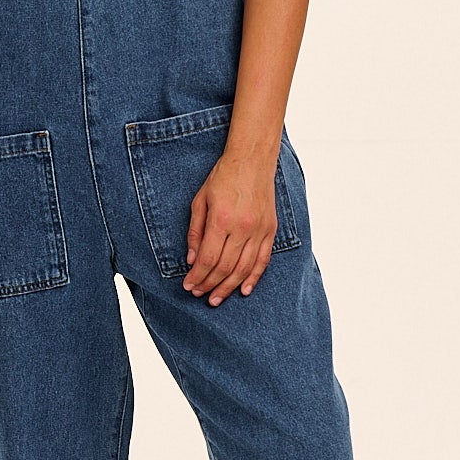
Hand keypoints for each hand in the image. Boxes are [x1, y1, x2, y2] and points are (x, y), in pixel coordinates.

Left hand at [182, 151, 278, 305]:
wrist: (252, 160)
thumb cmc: (222, 178)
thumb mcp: (200, 201)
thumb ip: (195, 232)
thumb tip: (192, 260)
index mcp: (221, 219)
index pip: (208, 258)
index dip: (198, 276)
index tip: (188, 285)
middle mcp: (242, 227)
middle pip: (225, 267)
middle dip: (210, 285)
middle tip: (199, 295)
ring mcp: (259, 230)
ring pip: (244, 268)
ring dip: (229, 286)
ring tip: (216, 298)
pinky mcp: (270, 230)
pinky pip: (263, 260)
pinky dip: (254, 277)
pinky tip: (244, 289)